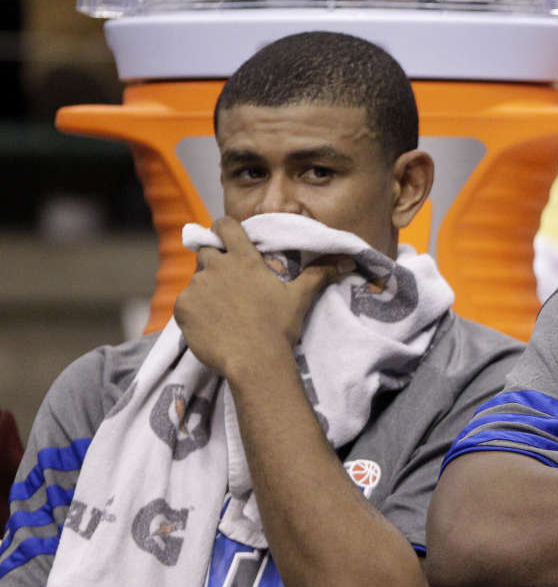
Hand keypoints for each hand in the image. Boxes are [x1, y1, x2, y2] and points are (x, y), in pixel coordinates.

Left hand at [174, 217, 350, 380]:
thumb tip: (346, 261)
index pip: (224, 225)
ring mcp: (196, 287)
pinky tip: (211, 327)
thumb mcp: (300, 298)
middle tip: (228, 285)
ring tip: (223, 313)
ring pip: (196, 281)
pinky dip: (195, 313)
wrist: (254, 360)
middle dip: (213, 262)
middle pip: (205, 251)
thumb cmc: (278, 327)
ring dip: (206, 291)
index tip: (226, 238)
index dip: (223, 229)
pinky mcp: (182, 308)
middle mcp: (216, 266)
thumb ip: (318, 275)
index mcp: (243, 259)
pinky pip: (185, 304)